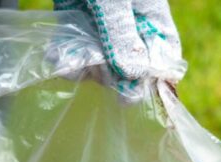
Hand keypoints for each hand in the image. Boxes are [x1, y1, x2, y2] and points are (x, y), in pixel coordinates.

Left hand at [54, 0, 183, 91]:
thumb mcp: (113, 2)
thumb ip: (122, 35)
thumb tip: (135, 78)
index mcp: (153, 18)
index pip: (164, 59)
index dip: (152, 81)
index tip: (129, 94)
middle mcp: (132, 28)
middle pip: (129, 69)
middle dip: (108, 74)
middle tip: (89, 68)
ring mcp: (104, 29)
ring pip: (100, 64)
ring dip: (82, 68)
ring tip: (65, 60)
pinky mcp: (79, 25)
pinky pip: (77, 51)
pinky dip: (67, 57)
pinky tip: (56, 55)